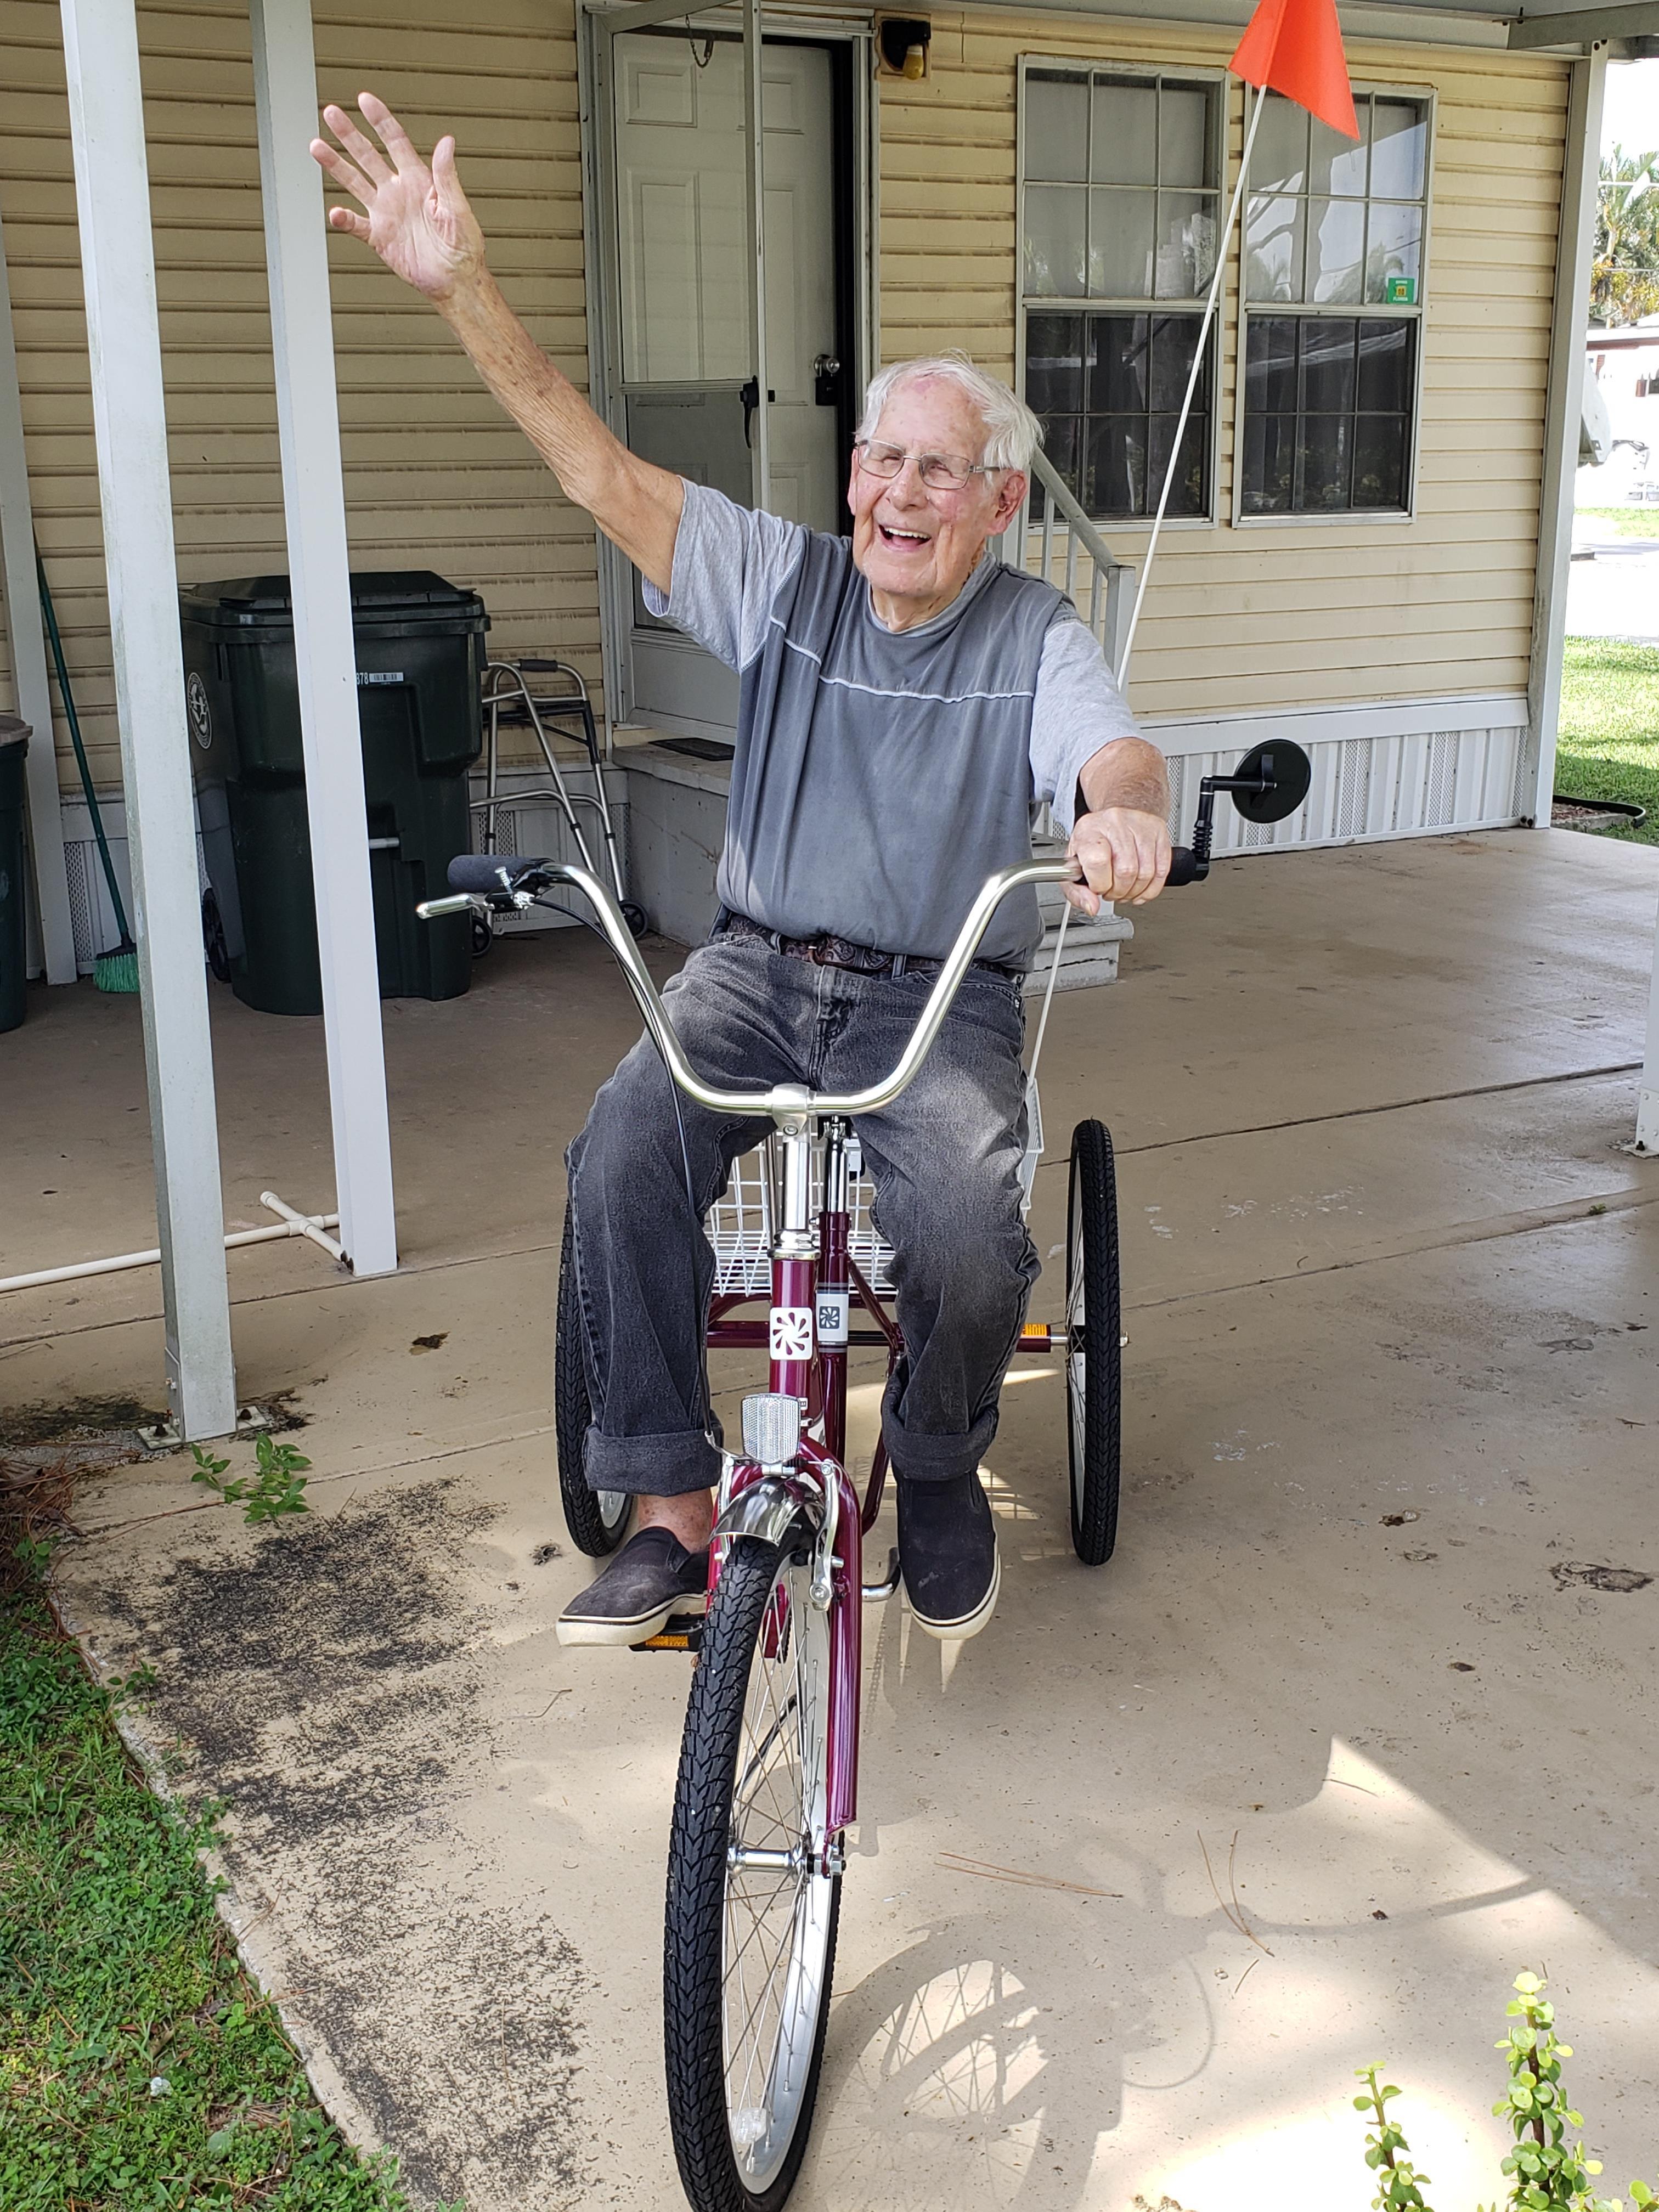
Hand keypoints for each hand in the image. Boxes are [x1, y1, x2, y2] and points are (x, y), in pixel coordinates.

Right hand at [310, 93, 484, 302]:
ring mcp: (386, 213)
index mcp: (418, 180)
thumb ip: (446, 175)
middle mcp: (398, 191)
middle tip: (331, 113)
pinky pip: (356, 225)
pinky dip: (344, 220)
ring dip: (335, 165)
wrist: (455, 280)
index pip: (395, 141)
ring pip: (354, 182)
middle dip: (349, 134)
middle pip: (367, 155)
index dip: (380, 120)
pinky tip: (335, 212)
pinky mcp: (378, 237)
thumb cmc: (463, 246)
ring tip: (316, 146)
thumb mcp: (457, 207)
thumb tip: (447, 141)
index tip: (364, 99)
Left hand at [1065, 805, 1171, 911]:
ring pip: (1145, 873)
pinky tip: (1140, 890)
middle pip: (1125, 871)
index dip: (1099, 884)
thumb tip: (1092, 907)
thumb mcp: (1074, 863)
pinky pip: (1162, 871)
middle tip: (1111, 891)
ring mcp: (1141, 828)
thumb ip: (1076, 891)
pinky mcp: (1159, 835)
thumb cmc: (1096, 839)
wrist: (1120, 811)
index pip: (1097, 862)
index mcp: (1090, 831)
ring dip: (1135, 892)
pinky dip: (1151, 889)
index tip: (1098, 887)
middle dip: (1118, 891)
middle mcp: (1116, 825)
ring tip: (1125, 890)